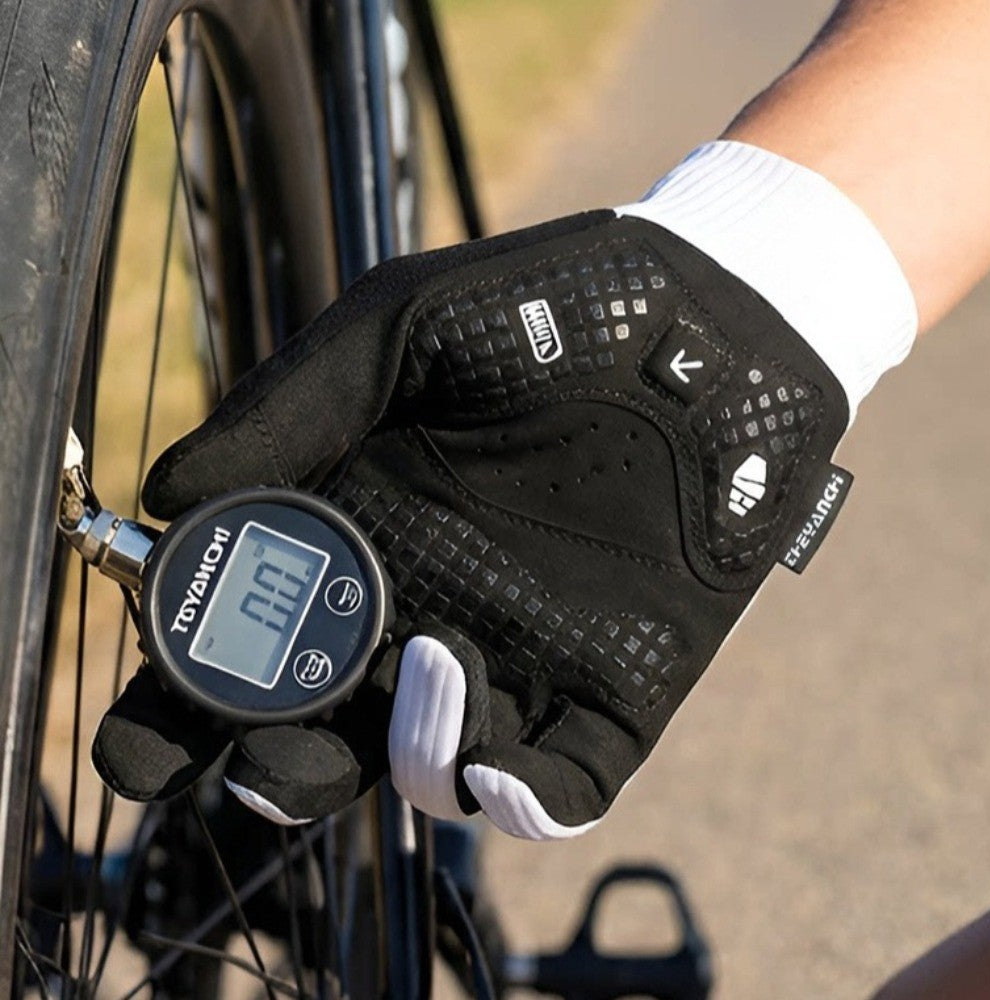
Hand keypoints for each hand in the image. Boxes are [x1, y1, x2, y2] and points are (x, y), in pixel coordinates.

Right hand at [92, 210, 849, 838]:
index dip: (181, 705)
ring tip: (429, 654)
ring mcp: (522, 653)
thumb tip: (165, 500)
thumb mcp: (397, 329)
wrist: (707, 318)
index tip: (142, 738)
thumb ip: (288, 411)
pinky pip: (563, 785)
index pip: (250, 643)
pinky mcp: (619, 680)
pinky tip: (501, 767)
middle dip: (273, 770)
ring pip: (430, 772)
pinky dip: (522, 803)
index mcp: (360, 535)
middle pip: (324, 737)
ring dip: (402, 755)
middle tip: (261, 746)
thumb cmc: (548, 305)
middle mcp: (425, 607)